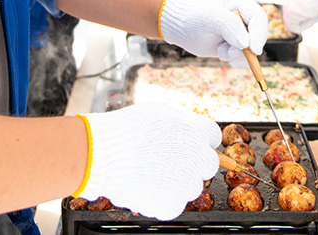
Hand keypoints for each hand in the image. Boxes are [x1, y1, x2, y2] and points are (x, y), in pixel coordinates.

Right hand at [76, 103, 219, 219]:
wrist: (104, 155)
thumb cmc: (127, 130)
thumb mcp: (159, 113)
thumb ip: (181, 123)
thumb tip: (189, 129)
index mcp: (195, 131)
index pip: (213, 137)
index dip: (199, 140)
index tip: (190, 143)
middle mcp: (196, 157)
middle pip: (207, 165)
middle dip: (193, 163)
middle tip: (171, 161)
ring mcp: (185, 183)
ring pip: (191, 187)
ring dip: (178, 182)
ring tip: (153, 173)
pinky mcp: (171, 204)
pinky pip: (174, 204)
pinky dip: (163, 198)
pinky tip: (148, 186)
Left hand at [159, 0, 267, 66]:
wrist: (179, 27)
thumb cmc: (193, 16)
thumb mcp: (210, 16)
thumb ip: (230, 25)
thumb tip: (246, 44)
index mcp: (241, 5)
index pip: (259, 18)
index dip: (259, 34)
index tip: (253, 49)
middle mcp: (243, 19)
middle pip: (258, 36)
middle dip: (246, 48)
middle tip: (229, 53)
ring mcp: (239, 34)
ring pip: (251, 50)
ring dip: (238, 55)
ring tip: (221, 50)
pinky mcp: (234, 46)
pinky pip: (244, 58)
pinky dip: (234, 60)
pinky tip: (221, 53)